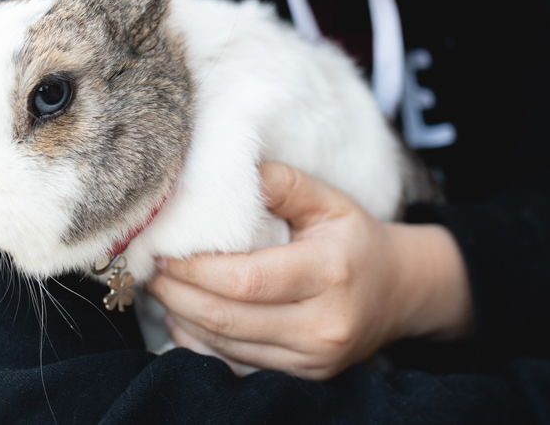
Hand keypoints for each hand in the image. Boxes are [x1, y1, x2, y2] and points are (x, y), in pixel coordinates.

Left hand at [145, 160, 473, 379]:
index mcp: (330, 271)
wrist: (401, 291)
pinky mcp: (305, 375)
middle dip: (177, 295)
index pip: (246, 279)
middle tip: (148, 271)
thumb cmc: (356, 238)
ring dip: (183, 319)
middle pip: (228, 318)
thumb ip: (283, 183)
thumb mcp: (330, 199)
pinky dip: (203, 344)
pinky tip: (183, 319)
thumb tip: (233, 174)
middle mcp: (323, 323)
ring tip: (159, 290)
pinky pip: (240, 364)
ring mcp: (314, 358)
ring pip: (228, 346)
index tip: (163, 251)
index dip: (195, 270)